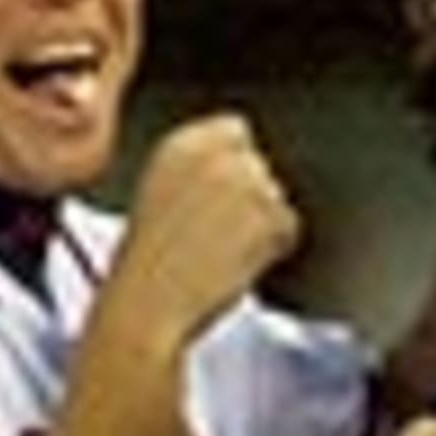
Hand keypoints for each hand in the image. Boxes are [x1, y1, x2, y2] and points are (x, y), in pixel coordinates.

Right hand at [106, 112, 300, 352]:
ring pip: (278, 198)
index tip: (222, 198)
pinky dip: (274, 249)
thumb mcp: (158, 195)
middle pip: (262, 167)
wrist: (147, 305)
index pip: (235, 130)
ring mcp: (245, 183)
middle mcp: (215, 154)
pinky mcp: (268, 215)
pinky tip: (236, 265)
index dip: (236, 166)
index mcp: (179, 144)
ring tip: (222, 254)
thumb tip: (238, 165)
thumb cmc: (147, 267)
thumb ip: (196, 169)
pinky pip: (289, 228)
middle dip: (252, 199)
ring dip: (262, 226)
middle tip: (219, 235)